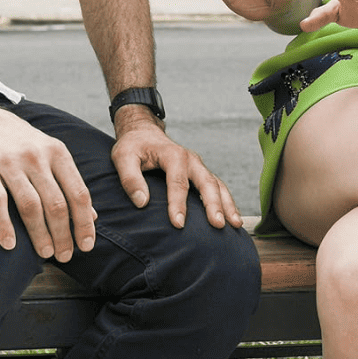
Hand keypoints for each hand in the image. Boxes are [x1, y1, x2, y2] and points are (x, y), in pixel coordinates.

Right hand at [0, 105, 97, 260]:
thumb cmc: (14, 139)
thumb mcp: (47, 151)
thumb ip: (68, 181)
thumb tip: (91, 217)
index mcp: (56, 152)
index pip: (78, 193)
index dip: (84, 223)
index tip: (86, 246)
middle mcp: (35, 156)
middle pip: (56, 203)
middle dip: (63, 234)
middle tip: (64, 256)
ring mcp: (8, 161)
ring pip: (30, 205)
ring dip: (39, 234)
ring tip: (45, 253)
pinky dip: (4, 226)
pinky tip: (10, 245)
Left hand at [110, 109, 243, 230]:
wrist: (143, 134)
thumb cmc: (133, 147)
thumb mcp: (123, 157)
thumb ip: (130, 178)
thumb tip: (142, 202)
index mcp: (173, 155)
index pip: (177, 181)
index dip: (178, 204)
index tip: (178, 224)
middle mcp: (191, 160)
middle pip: (206, 182)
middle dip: (213, 204)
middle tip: (217, 225)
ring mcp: (198, 167)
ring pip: (217, 185)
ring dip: (227, 204)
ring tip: (234, 225)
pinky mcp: (201, 174)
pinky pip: (218, 188)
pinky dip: (227, 202)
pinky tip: (232, 220)